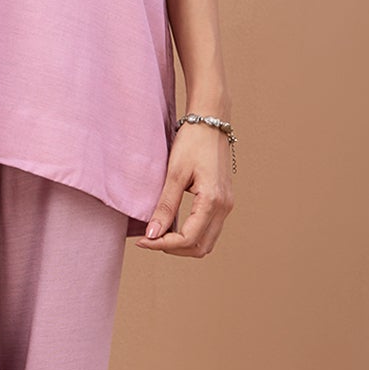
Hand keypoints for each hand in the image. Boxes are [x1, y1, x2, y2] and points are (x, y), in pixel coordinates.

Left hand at [134, 121, 233, 255]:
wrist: (211, 121)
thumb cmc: (192, 141)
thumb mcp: (174, 172)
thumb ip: (165, 206)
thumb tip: (153, 234)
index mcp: (212, 200)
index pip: (188, 239)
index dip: (162, 245)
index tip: (142, 241)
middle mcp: (224, 207)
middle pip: (200, 248)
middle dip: (173, 248)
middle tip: (149, 239)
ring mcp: (226, 205)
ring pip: (207, 242)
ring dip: (183, 244)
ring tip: (159, 233)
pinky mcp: (224, 201)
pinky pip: (209, 229)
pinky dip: (191, 234)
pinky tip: (173, 225)